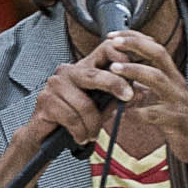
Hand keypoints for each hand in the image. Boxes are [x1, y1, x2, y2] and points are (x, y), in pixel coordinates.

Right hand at [17, 52, 133, 153]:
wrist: (45, 137)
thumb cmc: (74, 119)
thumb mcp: (101, 109)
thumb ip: (118, 99)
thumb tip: (143, 93)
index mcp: (84, 68)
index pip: (104, 50)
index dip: (120, 55)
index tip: (132, 69)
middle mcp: (67, 72)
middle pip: (94, 74)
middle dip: (114, 84)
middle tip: (128, 96)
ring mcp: (54, 85)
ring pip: (84, 104)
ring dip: (92, 124)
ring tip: (92, 134)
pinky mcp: (45, 101)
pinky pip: (71, 118)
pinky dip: (80, 131)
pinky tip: (81, 137)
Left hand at [95, 31, 187, 164]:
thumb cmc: (180, 120)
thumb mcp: (163, 97)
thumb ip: (147, 86)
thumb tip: (125, 77)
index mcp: (172, 76)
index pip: (155, 47)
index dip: (135, 38)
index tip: (113, 35)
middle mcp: (176, 83)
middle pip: (159, 54)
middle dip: (136, 44)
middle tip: (113, 42)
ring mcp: (178, 100)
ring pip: (157, 78)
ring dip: (134, 71)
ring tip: (114, 69)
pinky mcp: (178, 120)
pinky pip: (156, 114)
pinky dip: (138, 113)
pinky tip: (121, 114)